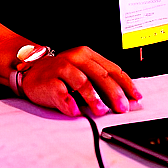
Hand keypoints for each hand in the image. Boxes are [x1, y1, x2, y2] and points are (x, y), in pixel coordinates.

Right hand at [19, 45, 141, 117]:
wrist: (32, 71)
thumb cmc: (62, 75)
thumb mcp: (83, 73)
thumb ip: (100, 83)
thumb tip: (123, 100)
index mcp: (88, 55)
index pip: (113, 69)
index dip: (126, 84)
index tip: (135, 98)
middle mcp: (77, 58)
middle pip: (100, 75)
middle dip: (114, 93)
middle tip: (122, 108)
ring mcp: (62, 67)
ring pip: (82, 82)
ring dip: (93, 98)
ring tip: (101, 111)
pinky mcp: (49, 80)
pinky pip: (61, 92)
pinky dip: (69, 103)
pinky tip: (75, 111)